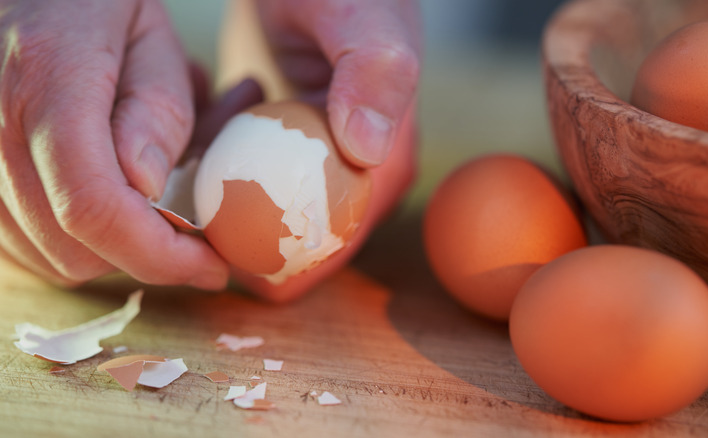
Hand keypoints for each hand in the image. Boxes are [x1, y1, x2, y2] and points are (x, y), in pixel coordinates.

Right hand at [0, 0, 229, 288]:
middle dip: (144, 253)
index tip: (212, 265)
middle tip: (189, 228)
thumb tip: (149, 191)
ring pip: (44, 256)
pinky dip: (70, 241)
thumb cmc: (94, 1)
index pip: (93, 206)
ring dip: (110, 250)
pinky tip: (103, 202)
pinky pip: (18, 243)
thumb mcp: (150, 35)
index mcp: (45, 81)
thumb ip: (155, 109)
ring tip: (145, 200)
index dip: (160, 254)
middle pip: (69, 246)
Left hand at [231, 0, 420, 301]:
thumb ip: (374, 75)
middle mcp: (355, 178)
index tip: (237, 265)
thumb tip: (367, 151)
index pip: (341, 238)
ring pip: (269, 214)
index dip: (293, 264)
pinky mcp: (285, 150)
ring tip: (203, 171)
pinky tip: (206, 145)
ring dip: (230, 206)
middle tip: (202, 224)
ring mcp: (317, 165)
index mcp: (386, 167)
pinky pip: (249, 182)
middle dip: (251, 240)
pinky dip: (222, 174)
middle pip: (301, 237)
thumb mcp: (366, 24)